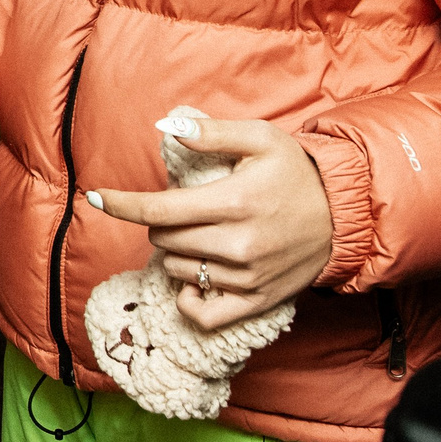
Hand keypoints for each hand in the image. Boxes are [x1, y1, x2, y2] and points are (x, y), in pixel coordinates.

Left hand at [90, 118, 332, 332]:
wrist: (345, 215)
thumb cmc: (297, 172)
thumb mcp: (260, 138)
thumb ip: (211, 132)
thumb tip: (165, 127)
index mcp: (233, 202)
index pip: (158, 210)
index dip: (120, 204)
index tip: (95, 197)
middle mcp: (238, 244)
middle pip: (164, 239)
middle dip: (161, 221)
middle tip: (187, 209)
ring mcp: (248, 278)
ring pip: (178, 270)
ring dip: (177, 252)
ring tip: (202, 234)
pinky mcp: (257, 301)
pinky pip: (203, 313)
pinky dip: (189, 298)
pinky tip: (194, 279)